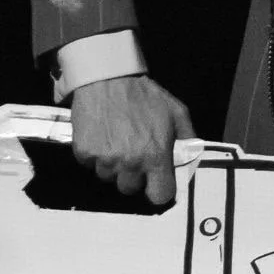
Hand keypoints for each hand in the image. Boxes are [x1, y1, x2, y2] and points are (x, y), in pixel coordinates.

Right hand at [69, 74, 195, 207]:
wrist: (107, 77)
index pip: (159, 196)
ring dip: (112, 164)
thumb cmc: (144, 95)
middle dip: (132, 175)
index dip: (158, 189)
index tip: (155, 181)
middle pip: (130, 188)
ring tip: (116, 139)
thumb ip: (187, 139)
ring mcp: (105, 159)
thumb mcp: (176, 112)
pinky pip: (90, 164)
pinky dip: (94, 154)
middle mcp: (130, 162)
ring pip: (108, 177)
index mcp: (155, 155)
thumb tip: (190, 160)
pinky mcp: (84, 152)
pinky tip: (101, 135)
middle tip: (132, 152)